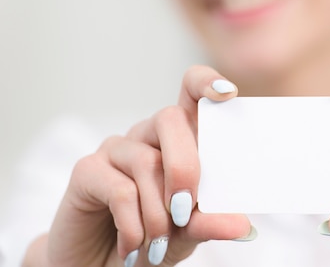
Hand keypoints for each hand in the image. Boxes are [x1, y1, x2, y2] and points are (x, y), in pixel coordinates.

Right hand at [25, 65, 252, 266]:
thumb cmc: (152, 240)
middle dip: (185, 167)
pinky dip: (132, 224)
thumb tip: (242, 225)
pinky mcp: (87, 170)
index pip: (191, 92)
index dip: (206, 82)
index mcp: (179, 139)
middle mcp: (147, 135)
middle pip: (170, 119)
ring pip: (146, 161)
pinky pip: (119, 188)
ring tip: (158, 245)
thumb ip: (210, 222)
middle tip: (184, 211)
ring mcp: (116, 148)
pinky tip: (132, 247)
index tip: (228, 93)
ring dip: (158, 212)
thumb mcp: (188, 233)